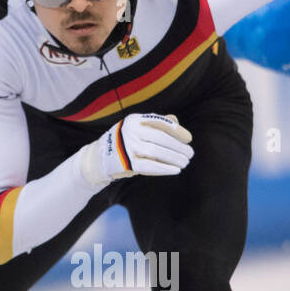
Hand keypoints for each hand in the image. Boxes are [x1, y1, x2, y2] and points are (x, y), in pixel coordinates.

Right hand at [79, 113, 193, 185]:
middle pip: (160, 137)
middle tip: (190, 154)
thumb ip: (156, 124)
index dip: (177, 130)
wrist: (100, 158)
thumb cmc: (126, 142)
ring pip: (156, 151)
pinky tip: (175, 170)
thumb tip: (176, 123)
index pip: (160, 122)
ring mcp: (127, 147)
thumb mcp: (139, 129)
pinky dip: (164, 168)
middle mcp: (130, 131)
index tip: (189, 139)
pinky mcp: (126, 163)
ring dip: (174, 158)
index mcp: (135, 120)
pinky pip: (149, 166)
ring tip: (185, 162)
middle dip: (178, 147)